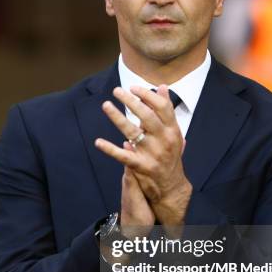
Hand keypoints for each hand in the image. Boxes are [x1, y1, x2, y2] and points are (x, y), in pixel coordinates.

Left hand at [95, 85, 191, 225]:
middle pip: (147, 116)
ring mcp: (153, 154)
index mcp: (173, 129)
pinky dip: (110, 149)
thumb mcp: (173, 131)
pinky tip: (98, 142)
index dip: (147, 95)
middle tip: (117, 91)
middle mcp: (164, 140)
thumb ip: (166, 110)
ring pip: (133, 132)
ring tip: (106, 105)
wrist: (172, 185)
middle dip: (131, 102)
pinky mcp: (142, 167)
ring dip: (117, 118)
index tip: (133, 87)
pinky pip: (123, 156)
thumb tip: (161, 87)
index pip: (162, 107)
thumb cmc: (170, 153)